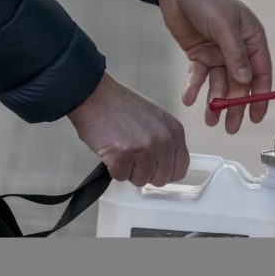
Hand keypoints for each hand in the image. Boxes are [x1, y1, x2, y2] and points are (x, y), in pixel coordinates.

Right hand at [67, 73, 188, 186]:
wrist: (94, 95)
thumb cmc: (120, 104)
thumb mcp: (155, 118)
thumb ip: (165, 140)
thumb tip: (166, 162)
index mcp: (174, 131)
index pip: (180, 168)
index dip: (167, 174)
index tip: (157, 171)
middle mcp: (163, 141)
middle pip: (161, 178)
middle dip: (147, 174)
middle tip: (134, 161)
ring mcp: (143, 149)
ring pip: (141, 180)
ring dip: (129, 171)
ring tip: (121, 152)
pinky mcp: (122, 157)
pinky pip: (121, 177)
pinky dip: (114, 169)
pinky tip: (111, 153)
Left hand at [157, 0, 271, 133]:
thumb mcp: (224, 24)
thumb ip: (235, 54)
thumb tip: (245, 81)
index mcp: (253, 40)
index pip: (261, 73)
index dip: (260, 96)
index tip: (256, 117)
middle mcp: (238, 50)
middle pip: (240, 84)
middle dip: (235, 106)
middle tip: (231, 127)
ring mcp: (219, 54)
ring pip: (220, 84)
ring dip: (215, 102)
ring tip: (210, 120)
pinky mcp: (200, 55)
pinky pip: (200, 76)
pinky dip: (195, 87)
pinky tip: (189, 98)